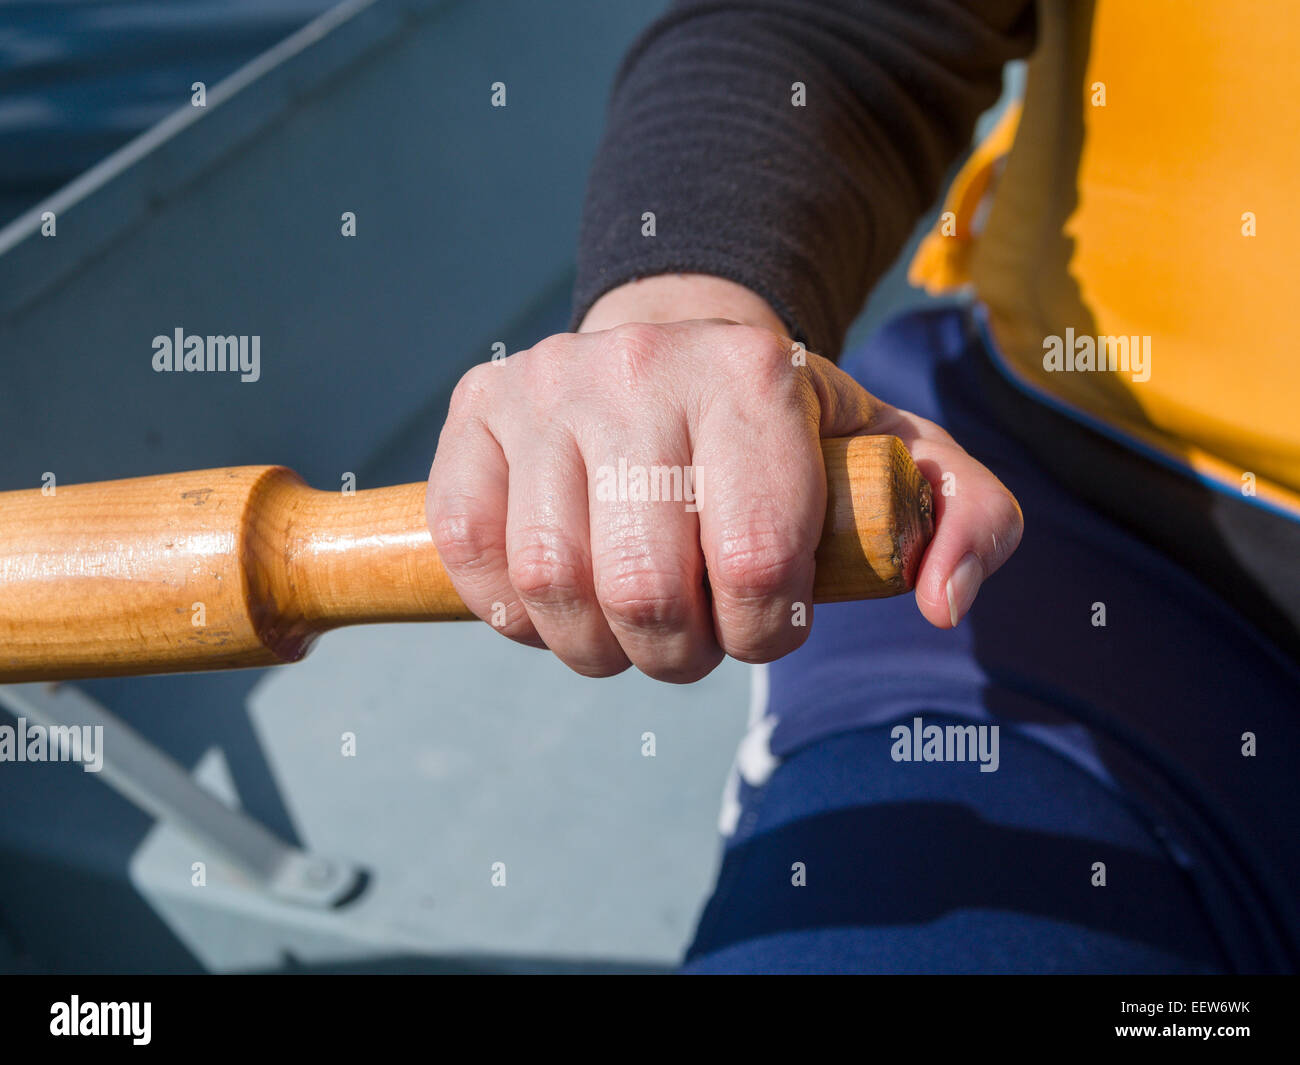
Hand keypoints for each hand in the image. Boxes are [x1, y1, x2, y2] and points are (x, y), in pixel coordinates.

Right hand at [427, 275, 1021, 681]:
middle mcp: (645, 366)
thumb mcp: (896, 455)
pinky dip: (509, 607)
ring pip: (551, 581)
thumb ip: (967, 517)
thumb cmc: (786, 426)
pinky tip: (555, 600)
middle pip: (645, 588)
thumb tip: (936, 600)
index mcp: (755, 375)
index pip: (754, 563)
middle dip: (677, 654)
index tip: (767, 626)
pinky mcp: (479, 407)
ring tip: (628, 627)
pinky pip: (473, 547)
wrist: (677, 344)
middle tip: (694, 640)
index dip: (762, 634)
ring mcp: (550, 383)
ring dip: (594, 645)